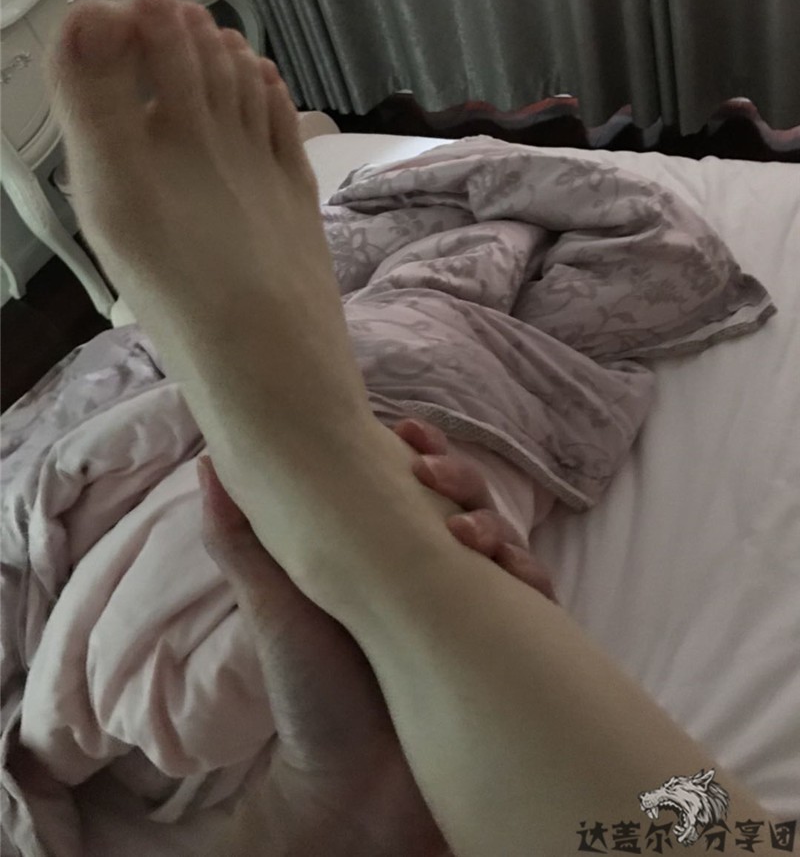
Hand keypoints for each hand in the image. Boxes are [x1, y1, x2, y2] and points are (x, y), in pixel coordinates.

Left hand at [201, 418, 556, 854]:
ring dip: (493, 521)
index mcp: (382, 556)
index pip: (409, 487)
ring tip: (467, 534)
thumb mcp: (272, 606)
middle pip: (462, 502)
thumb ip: (242, 539)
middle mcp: (430, 575)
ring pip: (502, 541)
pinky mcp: (502, 645)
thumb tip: (209, 462)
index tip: (408, 429)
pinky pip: (533, 599)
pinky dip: (530, 577)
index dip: (418, 451)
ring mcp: (469, 610)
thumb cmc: (309, 693)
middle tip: (433, 473)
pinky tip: (513, 576)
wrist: (353, 791)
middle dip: (458, 475)